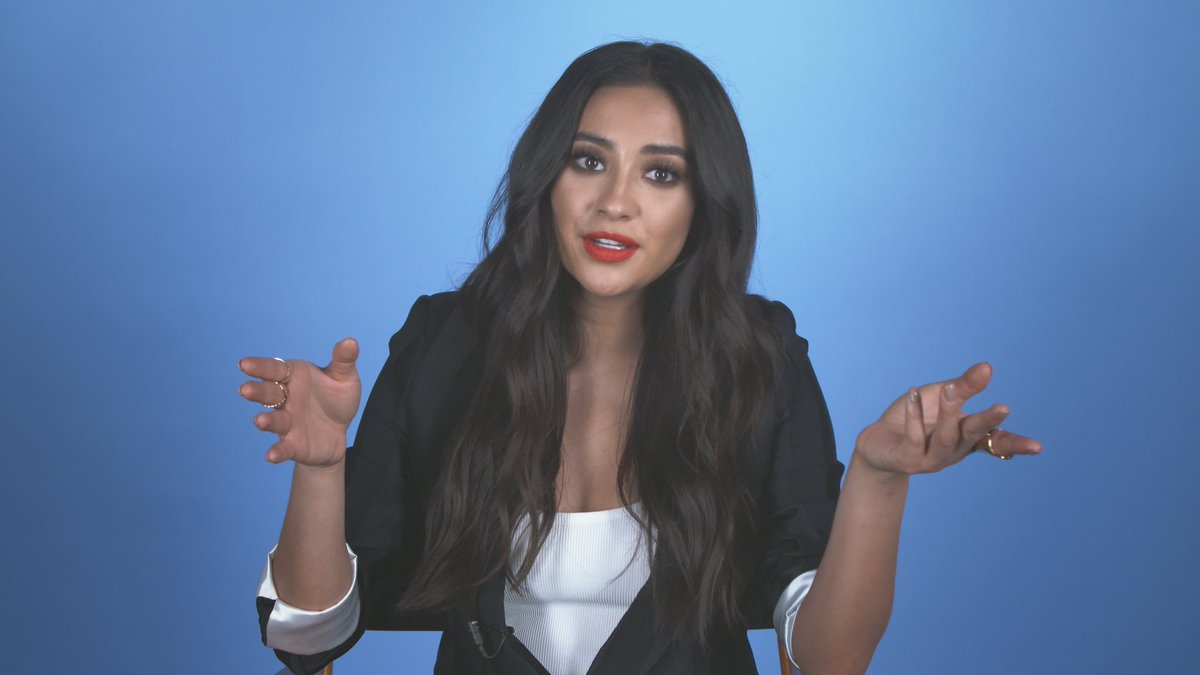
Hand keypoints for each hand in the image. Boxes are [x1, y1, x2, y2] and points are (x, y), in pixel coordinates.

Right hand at [238, 338, 361, 466]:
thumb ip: (343, 360)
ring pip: (273, 420)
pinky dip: (277, 451)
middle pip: (268, 393)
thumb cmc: (335, 399)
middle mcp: (285, 399)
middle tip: (245, 390)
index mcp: (293, 377)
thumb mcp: (344, 377)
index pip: (274, 370)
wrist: (339, 432)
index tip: (244, 364)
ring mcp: (287, 422)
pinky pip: (283, 447)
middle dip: (257, 392)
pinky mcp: (293, 444)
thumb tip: (350, 341)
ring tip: (259, 421)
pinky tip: (271, 456)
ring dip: (266, 421)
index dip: (259, 367)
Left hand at [853, 362, 1041, 474]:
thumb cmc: (916, 417)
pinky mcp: (907, 460)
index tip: (1038, 447)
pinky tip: (913, 394)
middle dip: (987, 421)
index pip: (996, 442)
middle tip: (1003, 408)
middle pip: (973, 435)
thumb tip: (988, 367)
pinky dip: (915, 414)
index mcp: (967, 437)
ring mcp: (931, 459)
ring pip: (945, 437)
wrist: (878, 442)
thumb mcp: (940, 396)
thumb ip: (964, 386)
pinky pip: (914, 438)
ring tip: (951, 388)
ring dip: (949, 412)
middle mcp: (953, 451)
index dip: (1016, 444)